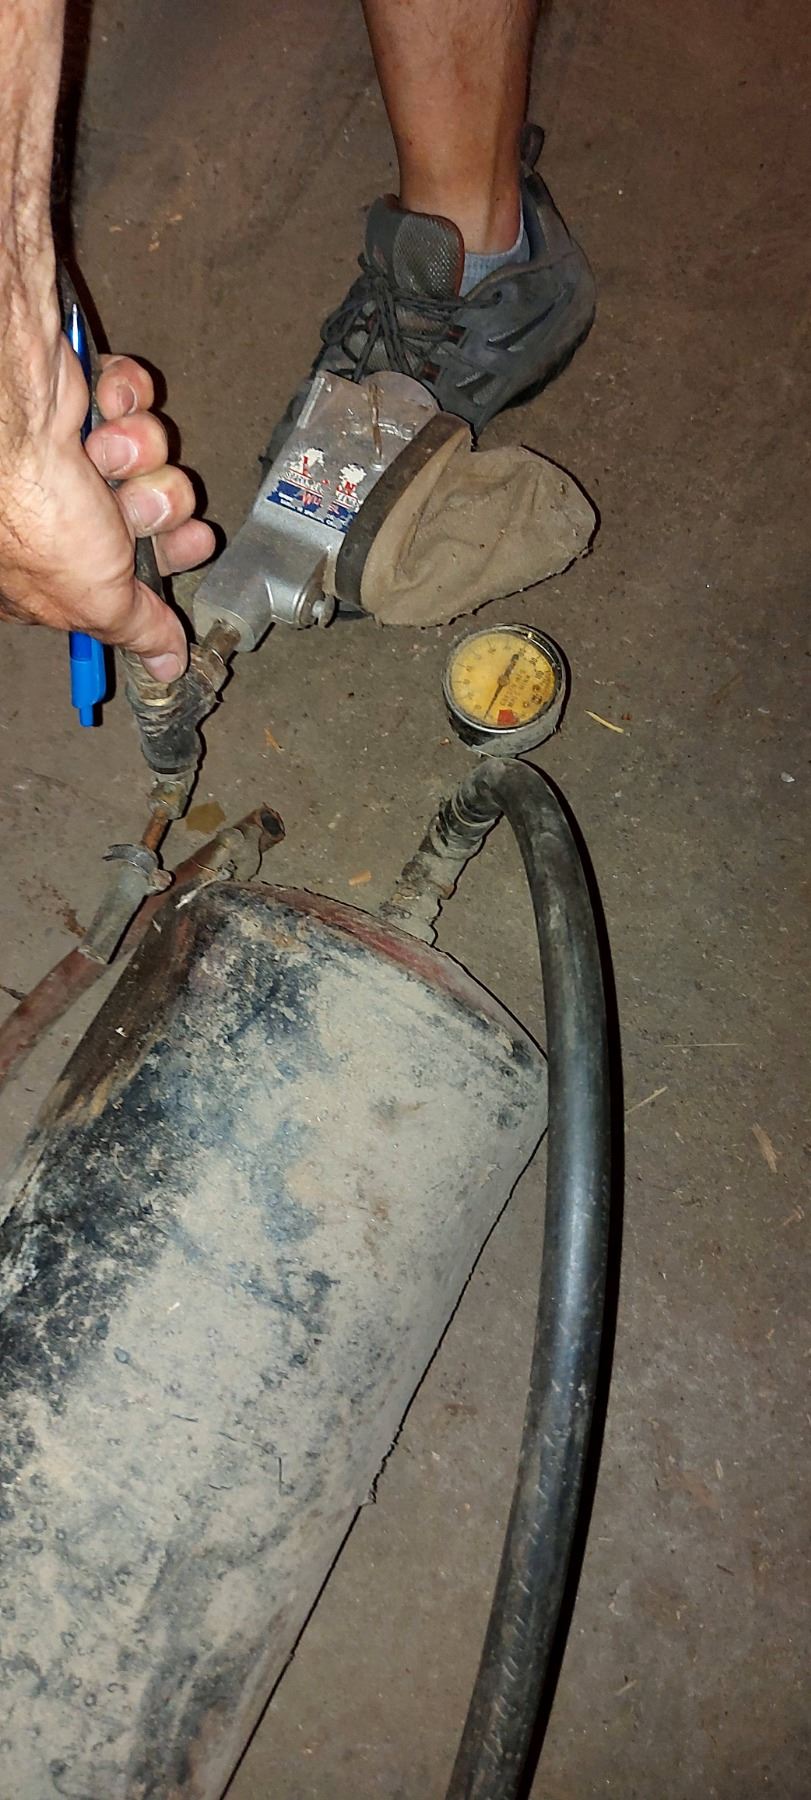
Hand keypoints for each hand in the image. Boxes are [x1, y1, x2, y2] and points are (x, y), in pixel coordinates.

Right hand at [0, 337, 214, 679]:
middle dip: (157, 503)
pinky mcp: (86, 401)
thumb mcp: (94, 598)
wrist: (11, 419)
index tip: (189, 544)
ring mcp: (77, 454)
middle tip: (136, 502)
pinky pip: (139, 401)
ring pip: (156, 458)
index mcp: (57, 571)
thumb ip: (136, 630)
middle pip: (157, 512)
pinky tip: (103, 408)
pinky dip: (127, 402)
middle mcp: (65, 514)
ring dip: (140, 454)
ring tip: (106, 454)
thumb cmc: (34, 512)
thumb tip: (166, 666)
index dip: (165, 557)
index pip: (132, 576)